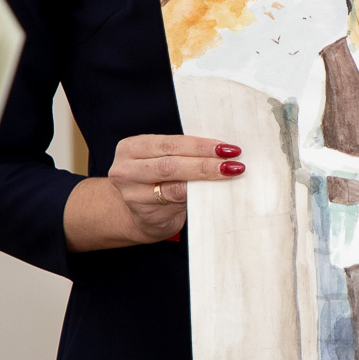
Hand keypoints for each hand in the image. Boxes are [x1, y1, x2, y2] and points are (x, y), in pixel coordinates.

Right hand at [107, 135, 243, 243]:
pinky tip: (216, 193)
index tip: (226, 147)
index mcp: (132, 148)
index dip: (199, 145)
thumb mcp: (162, 160)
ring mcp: (133, 194)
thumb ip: (183, 154)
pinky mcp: (145, 214)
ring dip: (205, 179)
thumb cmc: (157, 182)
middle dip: (205, 163)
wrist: (140, 215)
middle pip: (171, 164)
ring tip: (229, 174)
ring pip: (174, 185)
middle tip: (232, 163)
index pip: (170, 143)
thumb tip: (222, 150)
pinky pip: (177, 203)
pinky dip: (199, 196)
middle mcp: (126, 169)